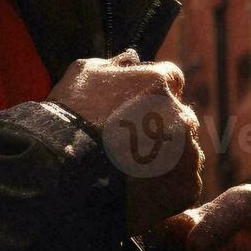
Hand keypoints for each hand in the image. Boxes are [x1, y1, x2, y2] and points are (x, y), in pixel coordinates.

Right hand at [48, 50, 202, 234]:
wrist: (63, 170)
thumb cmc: (69, 118)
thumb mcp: (83, 75)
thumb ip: (114, 64)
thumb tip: (131, 58)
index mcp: (159, 82)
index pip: (172, 81)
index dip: (155, 95)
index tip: (139, 110)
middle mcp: (180, 113)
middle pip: (181, 118)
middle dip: (163, 127)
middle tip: (134, 145)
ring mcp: (186, 151)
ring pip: (185, 152)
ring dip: (167, 157)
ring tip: (135, 172)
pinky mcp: (187, 184)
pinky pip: (185, 184)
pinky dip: (169, 187)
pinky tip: (142, 191)